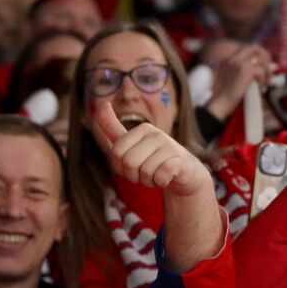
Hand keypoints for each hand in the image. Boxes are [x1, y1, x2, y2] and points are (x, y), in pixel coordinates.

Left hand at [94, 101, 211, 195]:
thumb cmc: (155, 159)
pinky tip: (167, 178)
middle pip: (129, 164)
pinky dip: (161, 183)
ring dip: (149, 182)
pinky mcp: (181, 161)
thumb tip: (100, 104)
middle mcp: (157, 134)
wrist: (186, 173)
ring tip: (158, 175)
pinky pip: (160, 176)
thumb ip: (113, 127)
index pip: (116, 154)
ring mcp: (170, 147)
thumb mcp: (131, 143)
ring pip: (145, 173)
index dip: (121, 168)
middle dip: (135, 176)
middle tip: (146, 174)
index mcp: (143, 129)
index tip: (134, 167)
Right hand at [204, 43, 274, 120]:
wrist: (219, 104)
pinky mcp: (245, 72)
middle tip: (269, 70)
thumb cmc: (226, 97)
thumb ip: (246, 73)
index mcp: (229, 59)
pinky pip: (261, 70)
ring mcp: (239, 63)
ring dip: (267, 71)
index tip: (264, 65)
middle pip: (255, 48)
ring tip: (266, 82)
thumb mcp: (233, 80)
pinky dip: (264, 79)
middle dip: (265, 57)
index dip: (259, 55)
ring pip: (260, 59)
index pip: (247, 48)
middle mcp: (233, 58)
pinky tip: (261, 88)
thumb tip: (266, 69)